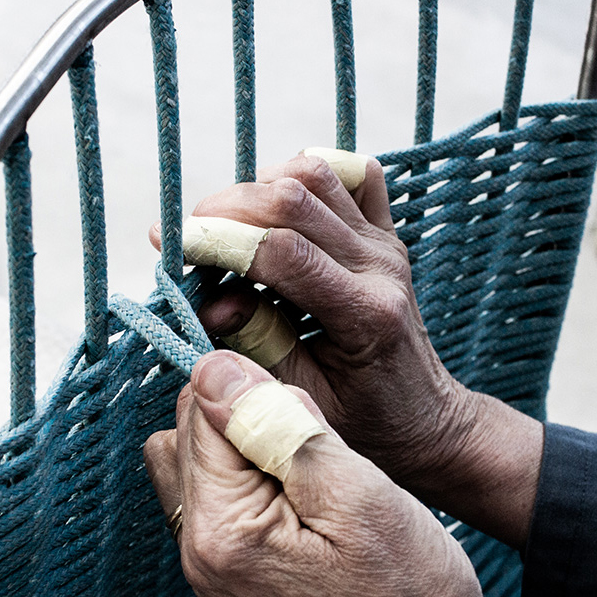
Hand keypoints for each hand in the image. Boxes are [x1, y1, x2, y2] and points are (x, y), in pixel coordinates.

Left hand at [144, 351, 527, 596]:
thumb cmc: (409, 590)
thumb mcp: (354, 490)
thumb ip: (276, 425)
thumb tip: (213, 369)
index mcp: (222, 531)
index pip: (200, 413)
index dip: (253, 392)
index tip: (304, 415)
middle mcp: (197, 550)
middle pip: (187, 432)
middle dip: (243, 416)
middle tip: (312, 445)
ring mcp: (206, 563)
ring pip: (193, 457)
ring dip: (239, 441)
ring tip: (301, 467)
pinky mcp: (223, 566)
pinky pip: (210, 491)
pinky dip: (243, 472)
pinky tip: (291, 490)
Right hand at [151, 153, 543, 548]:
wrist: (425, 418)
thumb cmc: (367, 421)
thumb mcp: (305, 401)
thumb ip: (259, 349)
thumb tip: (211, 304)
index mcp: (365, 314)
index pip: (282, 252)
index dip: (218, 241)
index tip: (171, 245)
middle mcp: (379, 266)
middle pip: (294, 199)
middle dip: (226, 209)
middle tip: (185, 238)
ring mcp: (385, 244)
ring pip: (318, 174)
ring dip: (259, 188)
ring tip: (225, 225)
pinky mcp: (384, 234)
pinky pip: (352, 176)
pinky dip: (307, 175)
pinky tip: (279, 204)